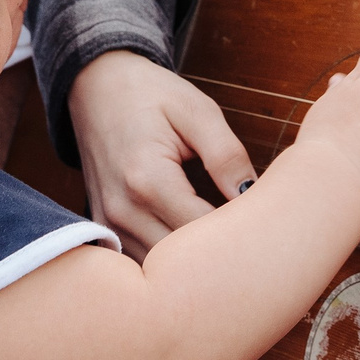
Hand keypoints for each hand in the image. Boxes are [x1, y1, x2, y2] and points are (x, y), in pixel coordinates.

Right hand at [67, 50, 257, 254]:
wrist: (95, 87)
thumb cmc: (148, 94)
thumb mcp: (196, 110)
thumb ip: (226, 155)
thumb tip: (252, 196)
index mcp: (148, 179)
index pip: (203, 233)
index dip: (238, 236)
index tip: (265, 228)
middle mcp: (123, 210)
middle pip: (182, 263)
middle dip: (219, 257)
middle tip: (252, 245)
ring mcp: (109, 224)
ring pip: (161, 272)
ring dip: (193, 265)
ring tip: (223, 246)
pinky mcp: (104, 228)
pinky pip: (141, 263)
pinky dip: (168, 263)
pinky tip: (191, 248)